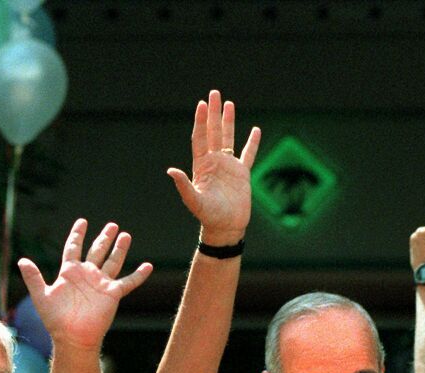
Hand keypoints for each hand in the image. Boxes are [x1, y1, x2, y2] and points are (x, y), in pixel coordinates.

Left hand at [17, 219, 152, 351]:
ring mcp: (100, 284)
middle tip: (112, 225)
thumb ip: (33, 277)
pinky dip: (138, 275)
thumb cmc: (55, 319)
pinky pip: (128, 282)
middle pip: (97, 251)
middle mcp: (86, 275)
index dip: (77, 235)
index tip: (82, 221)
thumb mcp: (41, 295)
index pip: (73, 248)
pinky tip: (148, 266)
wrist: (72, 337)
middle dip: (104, 238)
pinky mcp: (112, 294)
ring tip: (126, 235)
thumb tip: (21, 260)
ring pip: (113, 262)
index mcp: (69, 273)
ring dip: (120, 249)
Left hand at [167, 90, 260, 245]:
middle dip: (213, 113)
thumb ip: (183, 185)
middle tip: (214, 93)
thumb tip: (170, 170)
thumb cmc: (208, 216)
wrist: (226, 228)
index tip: (201, 104)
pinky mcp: (242, 174)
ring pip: (229, 138)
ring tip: (228, 103)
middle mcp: (214, 163)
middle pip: (213, 132)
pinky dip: (252, 142)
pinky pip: (248, 154)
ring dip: (228, 121)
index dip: (200, 121)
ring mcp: (228, 167)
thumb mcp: (194, 200)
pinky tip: (255, 129)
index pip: (200, 138)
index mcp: (201, 166)